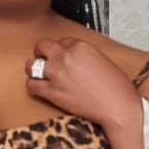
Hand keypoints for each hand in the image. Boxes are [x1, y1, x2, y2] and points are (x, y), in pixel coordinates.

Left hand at [24, 33, 139, 133]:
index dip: (61, 50)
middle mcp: (66, 56)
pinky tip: (38, 88)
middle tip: (43, 59)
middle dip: (42, 52)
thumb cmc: (116, 87)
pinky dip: (33, 86)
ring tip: (37, 74)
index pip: (62, 41)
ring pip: (32, 65)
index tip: (63, 57)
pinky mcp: (53, 92)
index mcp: (80, 46)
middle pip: (42, 46)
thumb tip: (76, 60)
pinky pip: (31, 86)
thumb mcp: (102, 60)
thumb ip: (85, 56)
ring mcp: (57, 74)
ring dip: (33, 69)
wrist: (118, 106)